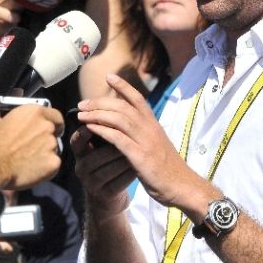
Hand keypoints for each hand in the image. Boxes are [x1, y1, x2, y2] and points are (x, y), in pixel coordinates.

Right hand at [0, 105, 63, 189]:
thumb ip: (6, 118)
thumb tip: (2, 119)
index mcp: (34, 112)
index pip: (55, 116)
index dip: (53, 124)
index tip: (50, 130)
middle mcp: (46, 126)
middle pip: (54, 133)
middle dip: (46, 140)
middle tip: (34, 149)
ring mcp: (52, 144)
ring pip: (54, 150)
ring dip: (45, 154)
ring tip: (29, 162)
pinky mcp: (54, 162)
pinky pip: (53, 165)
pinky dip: (46, 169)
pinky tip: (33, 171)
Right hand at [71, 125, 134, 218]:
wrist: (109, 195)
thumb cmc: (108, 162)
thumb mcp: (101, 146)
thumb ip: (104, 127)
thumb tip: (114, 100)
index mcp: (79, 152)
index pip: (77, 139)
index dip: (88, 131)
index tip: (103, 121)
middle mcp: (81, 167)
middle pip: (96, 155)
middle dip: (115, 145)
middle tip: (132, 137)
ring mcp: (90, 184)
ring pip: (108, 169)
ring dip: (124, 159)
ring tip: (138, 150)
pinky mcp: (103, 195)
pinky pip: (118, 182)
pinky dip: (129, 173)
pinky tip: (138, 166)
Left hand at [76, 74, 202, 207]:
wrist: (182, 185)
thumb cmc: (168, 168)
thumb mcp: (157, 144)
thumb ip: (144, 134)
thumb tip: (129, 127)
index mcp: (153, 124)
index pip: (137, 98)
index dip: (123, 86)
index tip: (109, 77)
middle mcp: (149, 128)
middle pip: (122, 106)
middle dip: (100, 102)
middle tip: (82, 104)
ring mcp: (144, 141)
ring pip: (118, 118)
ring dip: (97, 114)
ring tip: (81, 115)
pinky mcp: (139, 155)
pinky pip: (117, 138)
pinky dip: (102, 130)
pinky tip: (90, 128)